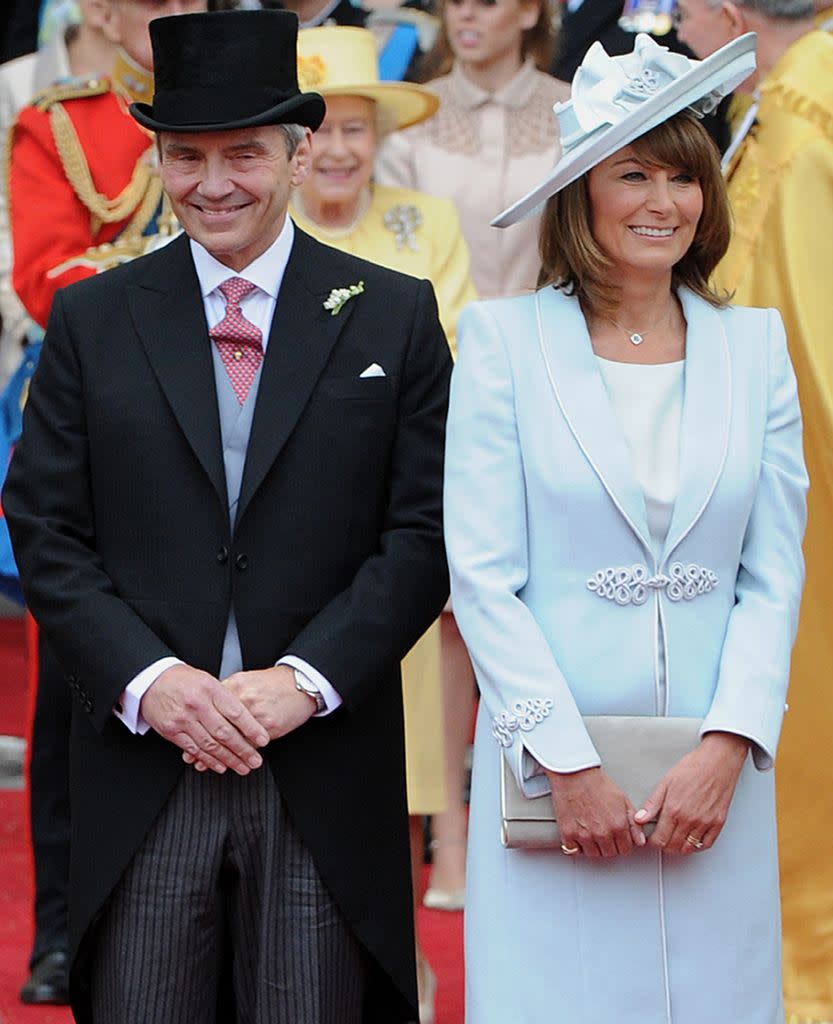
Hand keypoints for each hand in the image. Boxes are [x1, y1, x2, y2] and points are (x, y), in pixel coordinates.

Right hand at [140, 664, 269, 775]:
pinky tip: (221, 766)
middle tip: (256, 760)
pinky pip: (194, 750)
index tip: (264, 740)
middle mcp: (198, 705)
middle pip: (225, 733)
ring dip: (229, 759)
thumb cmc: (184, 680)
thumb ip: (226, 697)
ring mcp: (184, 719)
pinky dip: (209, 760)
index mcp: (210, 689)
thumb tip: (248, 717)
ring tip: (242, 767)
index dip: (252, 728)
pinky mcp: (172, 731)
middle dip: (243, 750)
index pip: (236, 712)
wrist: (152, 680)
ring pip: (210, 745)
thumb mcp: (208, 680)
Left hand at [185, 666, 315, 770]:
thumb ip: (228, 694)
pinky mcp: (269, 725)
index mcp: (235, 685)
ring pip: (234, 738)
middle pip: (218, 726)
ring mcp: (256, 713)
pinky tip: (236, 761)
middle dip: (204, 745)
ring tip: (212, 764)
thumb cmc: (274, 683)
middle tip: (193, 758)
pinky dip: (242, 754)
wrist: (300, 683)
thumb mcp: (248, 681)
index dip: (197, 727)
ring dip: (222, 754)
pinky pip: (252, 744)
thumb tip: (207, 709)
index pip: (210, 708)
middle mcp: (244, 698)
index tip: (188, 739)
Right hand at [545, 766, 646, 859]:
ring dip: (593, 846)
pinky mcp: (568, 834)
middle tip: (604, 832)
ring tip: (591, 832)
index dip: (622, 843)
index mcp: (618, 825)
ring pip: (593, 854)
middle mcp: (602, 833)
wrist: (574, 774)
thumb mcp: (622, 799)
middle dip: (609, 845)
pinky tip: (579, 833)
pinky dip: (576, 845)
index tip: (618, 837)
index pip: (625, 849)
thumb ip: (633, 822)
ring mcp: (584, 835)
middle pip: (609, 854)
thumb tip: (640, 840)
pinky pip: (574, 850)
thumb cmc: (596, 783)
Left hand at [636, 731, 748, 854]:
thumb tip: (639, 818)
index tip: (651, 838)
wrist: (717, 761)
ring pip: (689, 849)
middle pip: (673, 847)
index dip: (652, 842)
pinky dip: (697, 846)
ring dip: (679, 848)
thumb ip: (652, 803)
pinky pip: (706, 844)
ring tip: (674, 838)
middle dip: (664, 845)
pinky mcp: (718, 823)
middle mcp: (690, 819)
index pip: (659, 839)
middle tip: (661, 837)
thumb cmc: (693, 767)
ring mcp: (705, 823)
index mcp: (674, 809)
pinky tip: (691, 839)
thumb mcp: (666, 782)